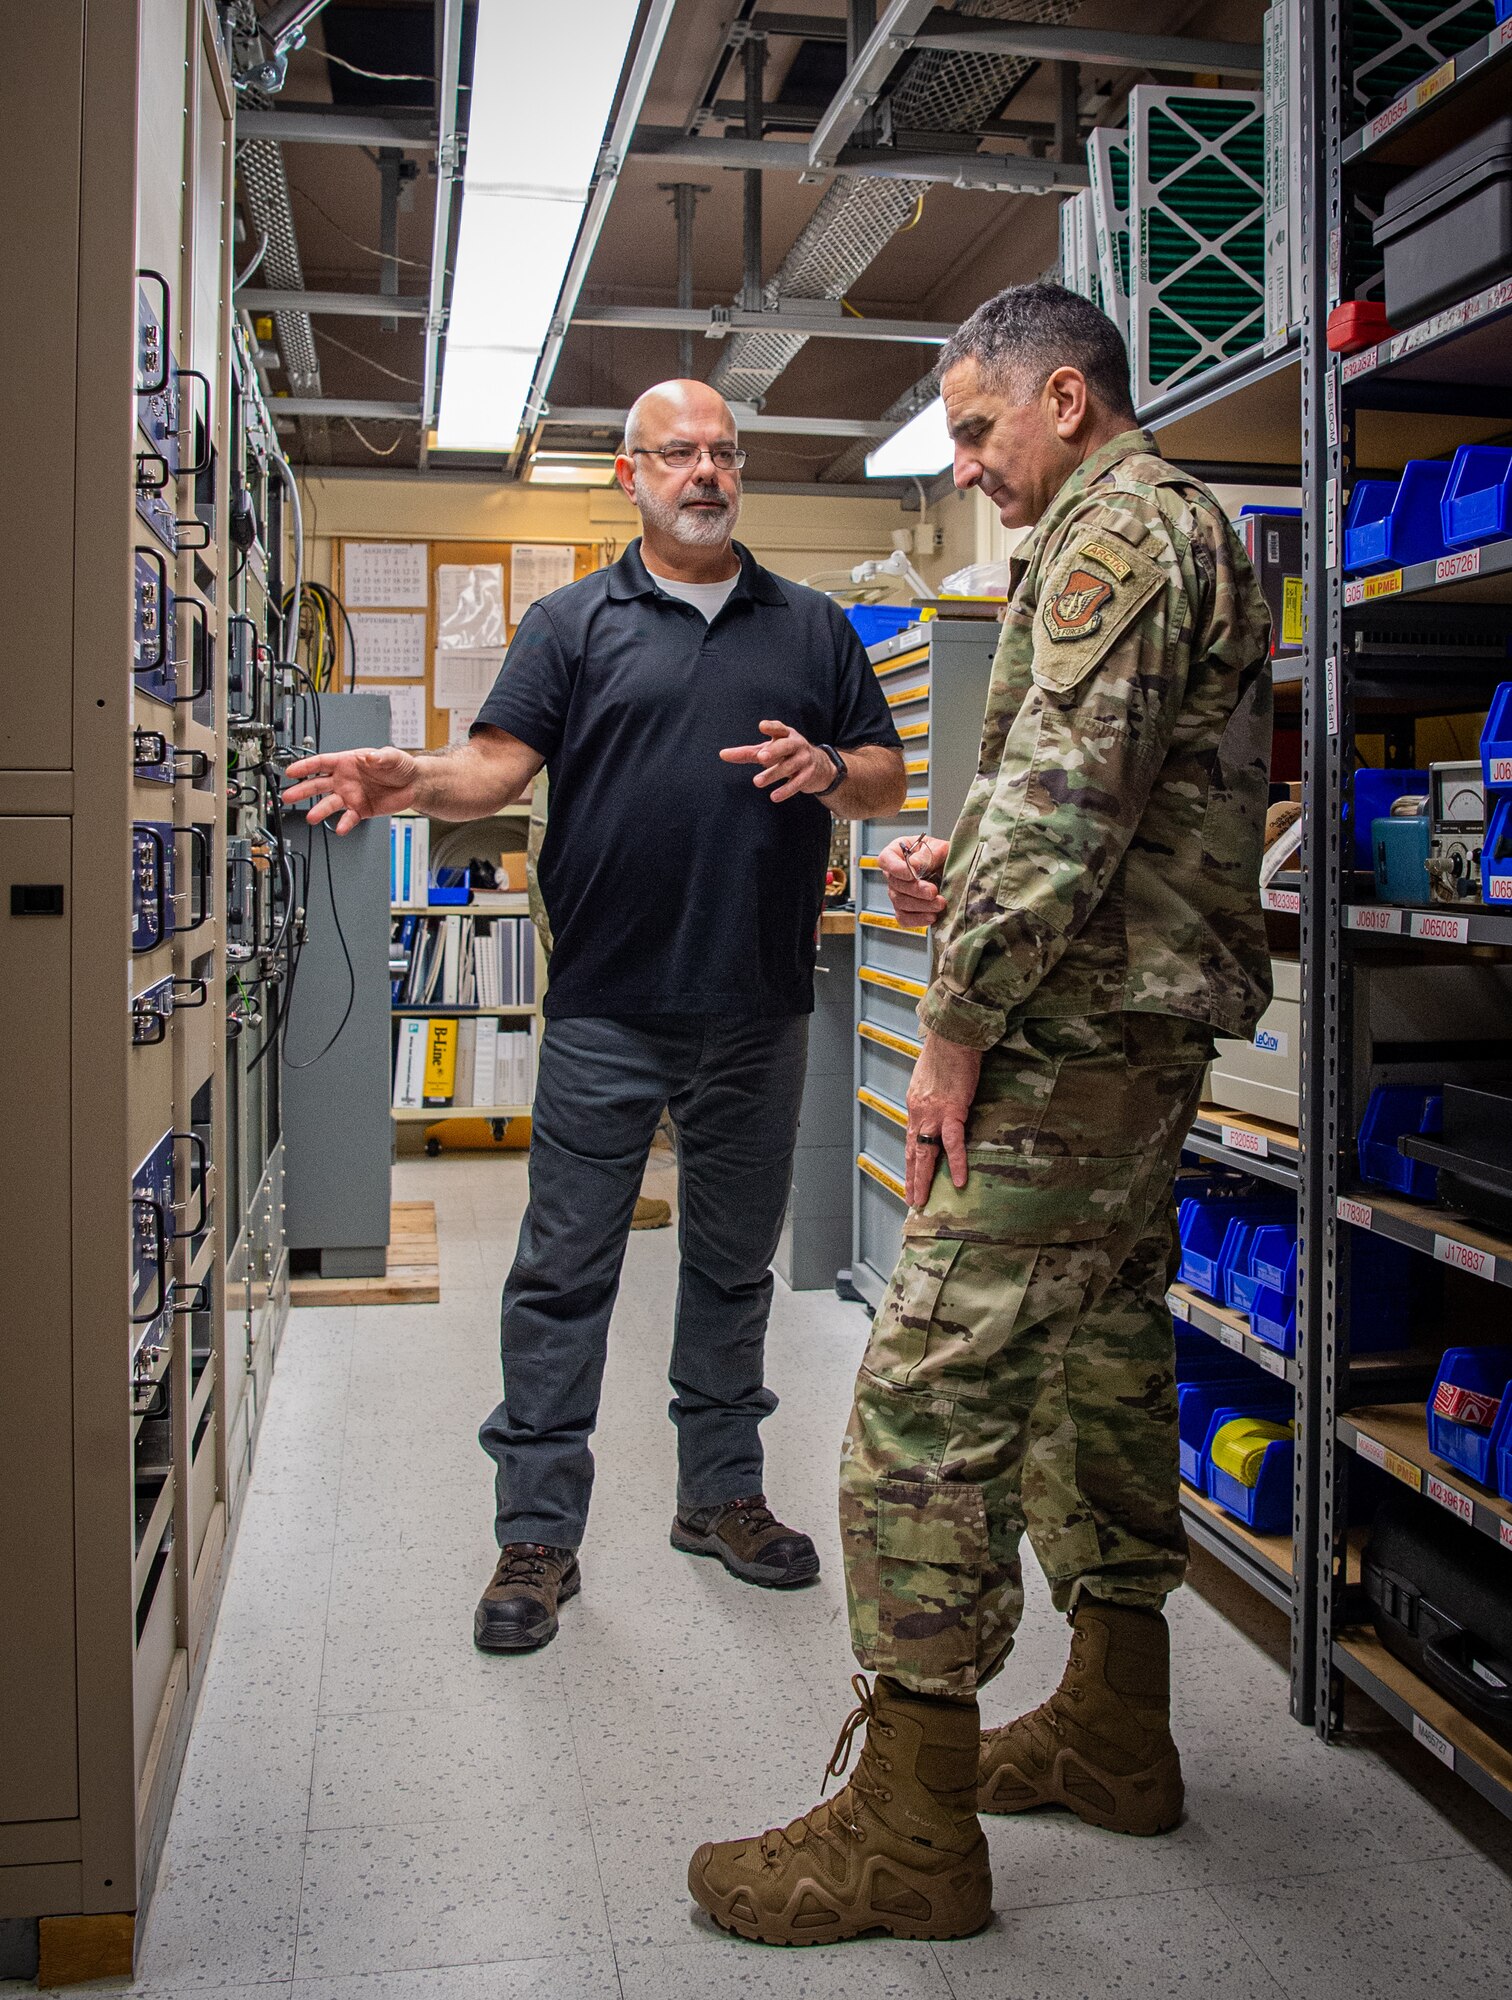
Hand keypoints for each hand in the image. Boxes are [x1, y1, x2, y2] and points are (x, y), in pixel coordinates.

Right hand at [282, 745, 419, 832]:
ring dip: (319, 810)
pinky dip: (344, 824)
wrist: (413, 784)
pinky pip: (349, 818)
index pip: (321, 763)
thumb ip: (380, 757)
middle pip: (317, 784)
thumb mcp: (392, 756)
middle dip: (302, 790)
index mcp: (347, 762)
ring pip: (329, 803)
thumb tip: (370, 757)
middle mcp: (344, 780)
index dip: (305, 766)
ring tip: (311, 817)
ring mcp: (350, 795)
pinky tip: (340, 828)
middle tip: (288, 796)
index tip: (291, 771)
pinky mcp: (360, 810)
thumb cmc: (400, 766)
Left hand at [719, 720, 833, 802]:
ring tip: (757, 782)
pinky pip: (797, 783)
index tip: (762, 726)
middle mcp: (797, 744)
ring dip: (773, 774)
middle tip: (761, 756)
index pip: (779, 729)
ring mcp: (804, 760)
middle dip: (774, 750)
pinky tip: (774, 797)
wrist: (819, 767)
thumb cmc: (786, 755)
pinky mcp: (808, 775)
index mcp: (786, 735)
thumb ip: (746, 753)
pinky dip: (786, 790)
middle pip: (786, 746)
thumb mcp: (768, 750)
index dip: (771, 727)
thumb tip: (722, 754)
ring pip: (789, 766)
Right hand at [878, 834, 948, 926]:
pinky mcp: (905, 909)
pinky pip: (904, 918)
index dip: (896, 869)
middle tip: (933, 892)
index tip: (911, 875)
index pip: (885, 860)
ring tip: (940, 904)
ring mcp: (897, 893)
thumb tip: (912, 866)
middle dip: (916, 890)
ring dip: (921, 906)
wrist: (952, 870)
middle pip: (895, 885)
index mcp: (897, 853)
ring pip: (900, 903)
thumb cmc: (942, 855)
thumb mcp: (939, 848)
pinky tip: (932, 916)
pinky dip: (918, 919)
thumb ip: (926, 856)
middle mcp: (894, 874)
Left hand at [905, 1031, 980, 1206]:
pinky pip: (953, 1142)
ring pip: (925, 1153)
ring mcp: (933, 1113)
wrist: (953, 1035)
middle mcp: (919, 1112)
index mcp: (915, 1105)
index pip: (911, 1140)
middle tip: (911, 1200)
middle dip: (911, 1178)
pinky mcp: (952, 1110)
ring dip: (923, 1179)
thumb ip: (932, 1096)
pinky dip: (956, 1162)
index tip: (909, 1178)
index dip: (910, 1162)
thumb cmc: (946, 1051)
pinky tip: (959, 1180)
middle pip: (913, 1152)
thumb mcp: (931, 1078)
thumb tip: (937, 1106)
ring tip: (923, 1200)